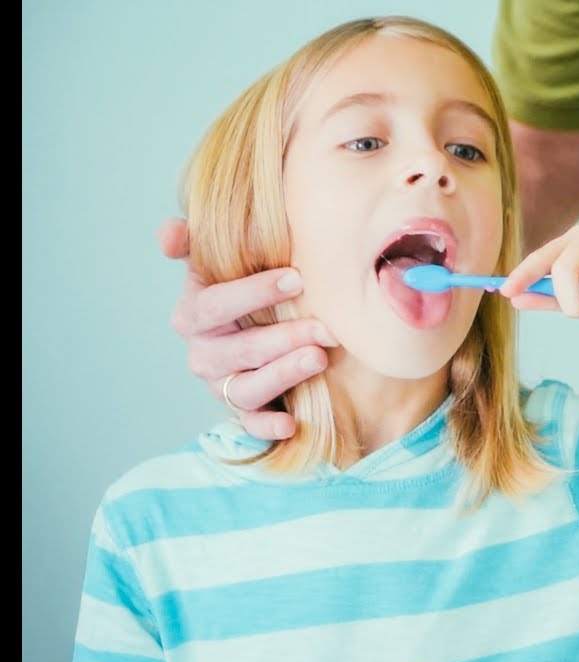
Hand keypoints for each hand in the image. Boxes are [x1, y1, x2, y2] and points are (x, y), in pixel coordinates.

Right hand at [159, 218, 337, 439]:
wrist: (249, 324)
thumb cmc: (238, 287)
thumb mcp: (214, 261)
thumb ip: (191, 242)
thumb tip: (169, 234)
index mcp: (192, 314)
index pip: (216, 304)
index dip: (255, 292)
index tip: (297, 278)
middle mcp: (203, 354)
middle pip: (241, 349)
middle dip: (285, 337)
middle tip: (325, 327)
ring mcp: (221, 385)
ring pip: (248, 388)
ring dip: (284, 374)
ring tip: (319, 359)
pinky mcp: (242, 410)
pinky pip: (251, 424)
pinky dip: (267, 427)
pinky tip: (290, 424)